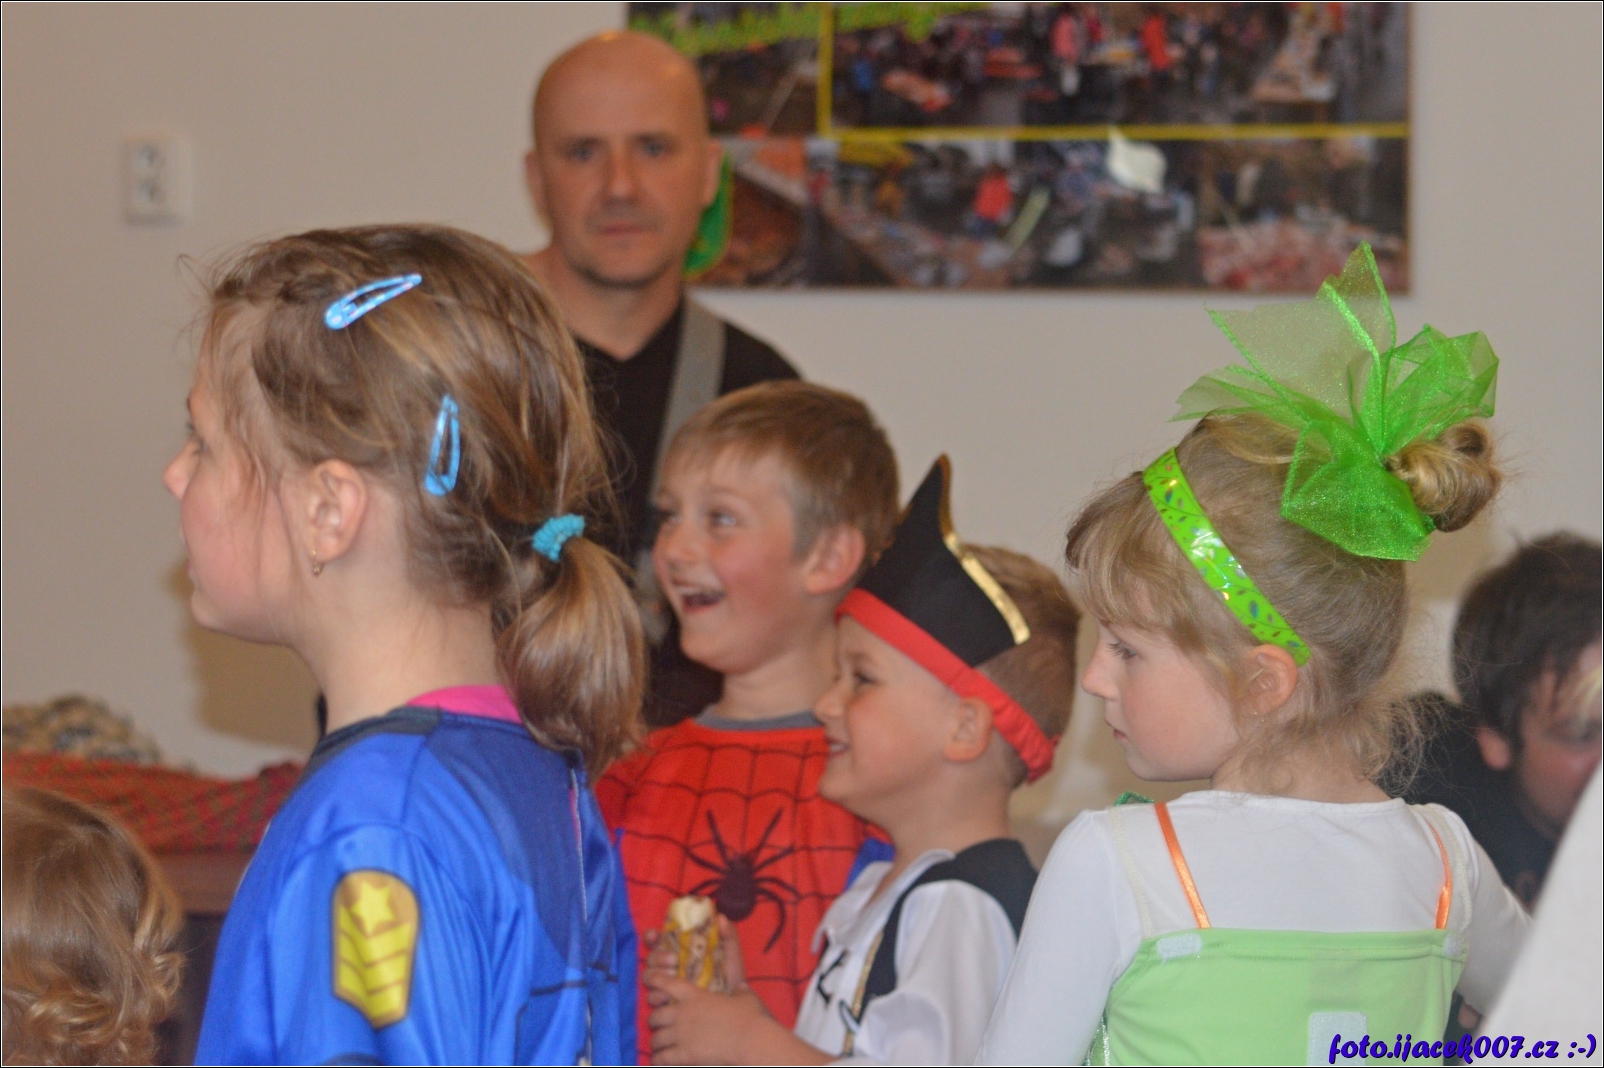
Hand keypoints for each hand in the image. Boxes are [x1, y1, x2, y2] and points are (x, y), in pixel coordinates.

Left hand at [642, 972, 769, 1064]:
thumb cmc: (749, 1016)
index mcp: (695, 996)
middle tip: (658, 1025)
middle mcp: (682, 1013)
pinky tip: (659, 1062)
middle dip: (654, 1021)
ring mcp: (681, 1034)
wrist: (749, 1039)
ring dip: (656, 1043)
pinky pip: (662, 1058)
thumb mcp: (746, 998)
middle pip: (655, 1016)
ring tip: (658, 1047)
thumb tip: (741, 987)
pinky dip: (658, 1060)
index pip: (668, 984)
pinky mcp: (683, 1054)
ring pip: (656, 1038)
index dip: (655, 980)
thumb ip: (740, 991)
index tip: (649, 979)